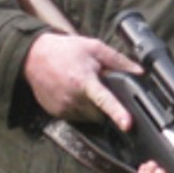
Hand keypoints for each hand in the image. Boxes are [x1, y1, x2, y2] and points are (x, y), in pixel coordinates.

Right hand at [22, 32, 141, 131]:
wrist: (33, 57)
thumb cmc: (65, 51)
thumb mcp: (95, 48)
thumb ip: (119, 60)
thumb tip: (140, 71)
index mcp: (84, 81)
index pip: (105, 100)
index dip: (118, 113)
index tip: (128, 124)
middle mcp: (73, 98)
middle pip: (101, 112)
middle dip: (105, 103)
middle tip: (97, 85)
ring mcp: (63, 107)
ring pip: (90, 117)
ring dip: (93, 107)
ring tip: (83, 86)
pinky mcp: (55, 113)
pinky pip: (76, 117)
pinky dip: (80, 108)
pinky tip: (74, 93)